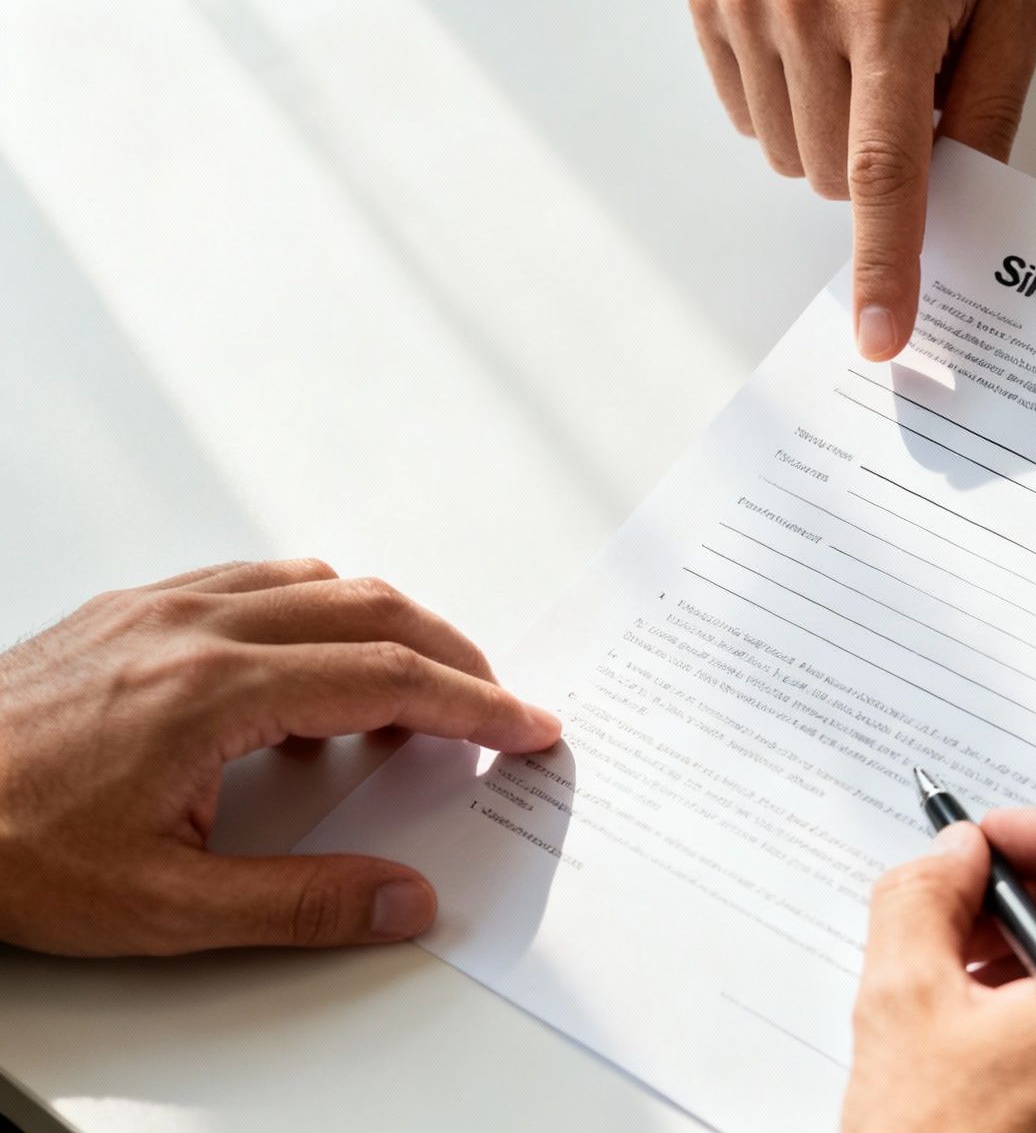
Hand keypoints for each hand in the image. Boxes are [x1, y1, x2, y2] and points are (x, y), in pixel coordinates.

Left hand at [0, 560, 561, 955]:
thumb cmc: (6, 850)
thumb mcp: (160, 908)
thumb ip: (301, 903)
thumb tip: (404, 900)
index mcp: (213, 692)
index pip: (387, 678)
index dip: (476, 704)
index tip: (528, 725)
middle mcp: (194, 628)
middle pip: (372, 610)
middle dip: (454, 657)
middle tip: (497, 707)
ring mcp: (158, 608)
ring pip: (318, 583)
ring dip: (387, 629)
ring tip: (408, 698)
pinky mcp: (130, 610)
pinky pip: (255, 582)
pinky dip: (316, 614)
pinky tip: (306, 674)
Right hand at [689, 0, 1035, 359]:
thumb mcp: (1007, 2)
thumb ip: (990, 106)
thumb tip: (965, 206)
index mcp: (889, 10)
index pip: (888, 173)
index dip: (887, 262)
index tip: (882, 332)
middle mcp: (802, 7)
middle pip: (837, 179)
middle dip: (880, 165)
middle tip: (906, 88)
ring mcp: (743, 3)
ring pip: (788, 157)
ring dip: (830, 135)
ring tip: (859, 55)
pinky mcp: (706, 0)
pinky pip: (747, 117)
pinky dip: (787, 103)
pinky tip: (814, 46)